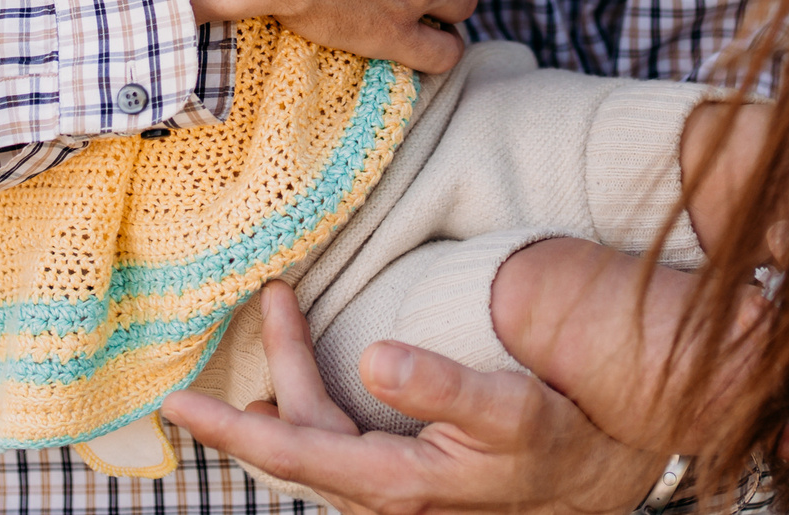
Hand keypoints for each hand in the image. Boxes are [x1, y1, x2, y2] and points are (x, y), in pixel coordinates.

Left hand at [162, 283, 663, 514]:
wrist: (611, 479)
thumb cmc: (563, 443)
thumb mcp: (514, 412)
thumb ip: (444, 388)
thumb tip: (373, 356)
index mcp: (395, 484)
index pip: (292, 451)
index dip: (230, 426)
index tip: (176, 401)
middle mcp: (385, 496)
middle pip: (301, 435)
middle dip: (277, 367)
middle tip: (272, 294)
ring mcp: (398, 491)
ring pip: (321, 439)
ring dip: (294, 387)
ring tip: (284, 322)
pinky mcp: (415, 480)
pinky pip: (345, 445)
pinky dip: (320, 410)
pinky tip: (318, 389)